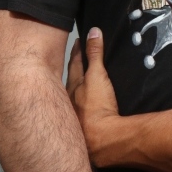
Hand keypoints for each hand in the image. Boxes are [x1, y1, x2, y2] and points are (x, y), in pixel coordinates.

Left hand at [66, 28, 119, 163]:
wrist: (102, 141)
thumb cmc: (97, 106)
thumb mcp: (97, 77)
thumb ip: (95, 55)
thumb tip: (93, 30)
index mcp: (73, 87)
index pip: (75, 65)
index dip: (78, 52)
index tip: (78, 41)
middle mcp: (69, 101)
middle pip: (70, 81)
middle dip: (72, 71)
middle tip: (74, 60)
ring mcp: (75, 116)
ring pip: (72, 98)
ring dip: (75, 90)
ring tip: (80, 85)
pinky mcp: (83, 129)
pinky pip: (80, 112)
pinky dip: (82, 107)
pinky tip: (86, 111)